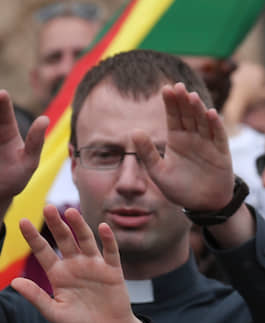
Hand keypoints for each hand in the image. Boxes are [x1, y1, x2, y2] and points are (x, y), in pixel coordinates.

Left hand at [11, 205, 144, 322]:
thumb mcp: (54, 313)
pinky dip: (107, 240)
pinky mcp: (112, 271)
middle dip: (56, 224)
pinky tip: (103, 227)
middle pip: (63, 240)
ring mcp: (93, 266)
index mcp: (57, 274)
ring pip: (85, 241)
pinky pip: (110, 252)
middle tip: (47, 206)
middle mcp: (74, 265)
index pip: (42, 251)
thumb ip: (36, 297)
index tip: (21, 221)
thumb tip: (13, 282)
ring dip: (79, 226)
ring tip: (71, 212)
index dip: (33, 237)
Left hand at [132, 83, 233, 210]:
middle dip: (183, 101)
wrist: (201, 204)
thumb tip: (133, 131)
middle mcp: (193, 138)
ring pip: (203, 122)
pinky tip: (210, 113)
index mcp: (177, 140)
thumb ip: (146, 153)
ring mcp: (207, 143)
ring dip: (198, 109)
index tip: (165, 88)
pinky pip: (218, 136)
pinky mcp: (221, 153)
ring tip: (191, 96)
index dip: (171, 103)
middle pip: (188, 115)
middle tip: (177, 86)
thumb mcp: (157, 171)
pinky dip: (215, 125)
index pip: (173, 117)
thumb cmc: (178, 188)